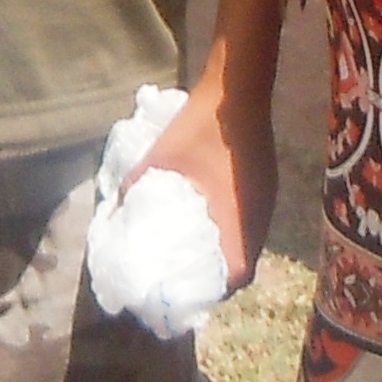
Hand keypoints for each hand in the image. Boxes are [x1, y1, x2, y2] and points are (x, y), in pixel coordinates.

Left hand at [141, 78, 278, 292]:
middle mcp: (259, 216)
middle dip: (219, 275)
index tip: (190, 294)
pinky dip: (234, 230)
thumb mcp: (159, 159)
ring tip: (196, 252)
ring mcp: (267, 199)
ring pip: (250, 241)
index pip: (239, 274)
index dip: (216, 291)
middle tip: (188, 276)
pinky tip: (212, 219)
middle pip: (246, 262)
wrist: (236, 88)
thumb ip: (135, 188)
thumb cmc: (200, 127)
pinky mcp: (267, 185)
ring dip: (228, 251)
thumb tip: (115, 212)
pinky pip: (252, 221)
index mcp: (238, 218)